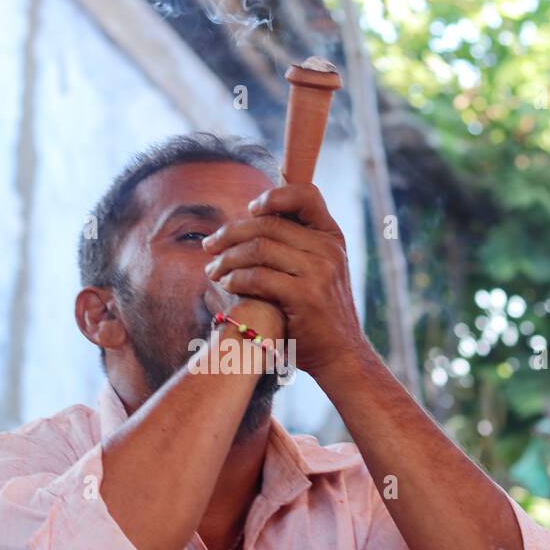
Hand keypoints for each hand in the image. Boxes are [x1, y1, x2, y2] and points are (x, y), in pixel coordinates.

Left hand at [202, 183, 364, 377]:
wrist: (340, 353)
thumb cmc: (319, 313)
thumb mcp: (319, 270)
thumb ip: (296, 246)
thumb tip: (254, 220)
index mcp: (332, 237)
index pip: (306, 195)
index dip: (274, 196)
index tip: (249, 209)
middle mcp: (329, 249)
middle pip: (269, 224)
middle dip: (230, 233)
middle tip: (208, 247)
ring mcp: (319, 272)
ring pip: (259, 249)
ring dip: (227, 259)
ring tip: (211, 271)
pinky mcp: (305, 296)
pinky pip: (258, 277)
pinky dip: (235, 279)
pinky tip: (226, 285)